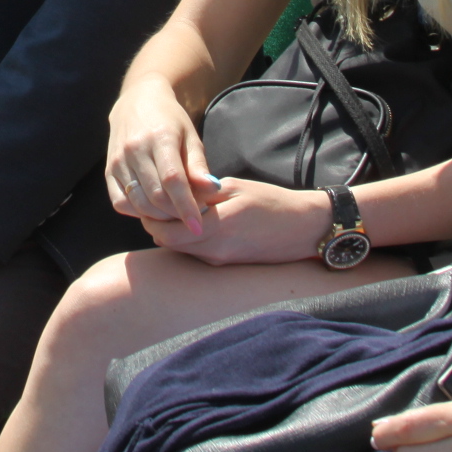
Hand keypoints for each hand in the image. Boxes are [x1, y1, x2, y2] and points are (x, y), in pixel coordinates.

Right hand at [105, 75, 226, 234]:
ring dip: (158, 217)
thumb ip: (199, 166)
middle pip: (155, 195)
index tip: (199, 226)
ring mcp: (118, 160)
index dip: (186, 206)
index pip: (173, 180)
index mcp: (160, 138)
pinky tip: (152, 209)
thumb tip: (213, 190)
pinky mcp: (108, 170)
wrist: (137, 102)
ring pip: (138, 202)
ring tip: (174, 215)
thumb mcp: (190, 137)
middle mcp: (135, 149)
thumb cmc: (171, 121)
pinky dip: (137, 212)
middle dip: (175, 214)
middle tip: (190, 218)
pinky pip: (120, 202)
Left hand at [139, 178, 329, 265]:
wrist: (304, 230)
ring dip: (171, 233)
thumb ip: (203, 192)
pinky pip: (196, 253)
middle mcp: (215, 250)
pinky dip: (187, 239)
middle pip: (168, 243)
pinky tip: (193, 222)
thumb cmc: (272, 203)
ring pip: (180, 250)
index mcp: (216, 226)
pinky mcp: (226, 264)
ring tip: (172, 210)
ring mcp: (220, 260)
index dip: (152, 216)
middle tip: (154, 204)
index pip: (166, 231)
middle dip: (156, 225)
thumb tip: (174, 191)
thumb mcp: (236, 188)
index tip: (146, 198)